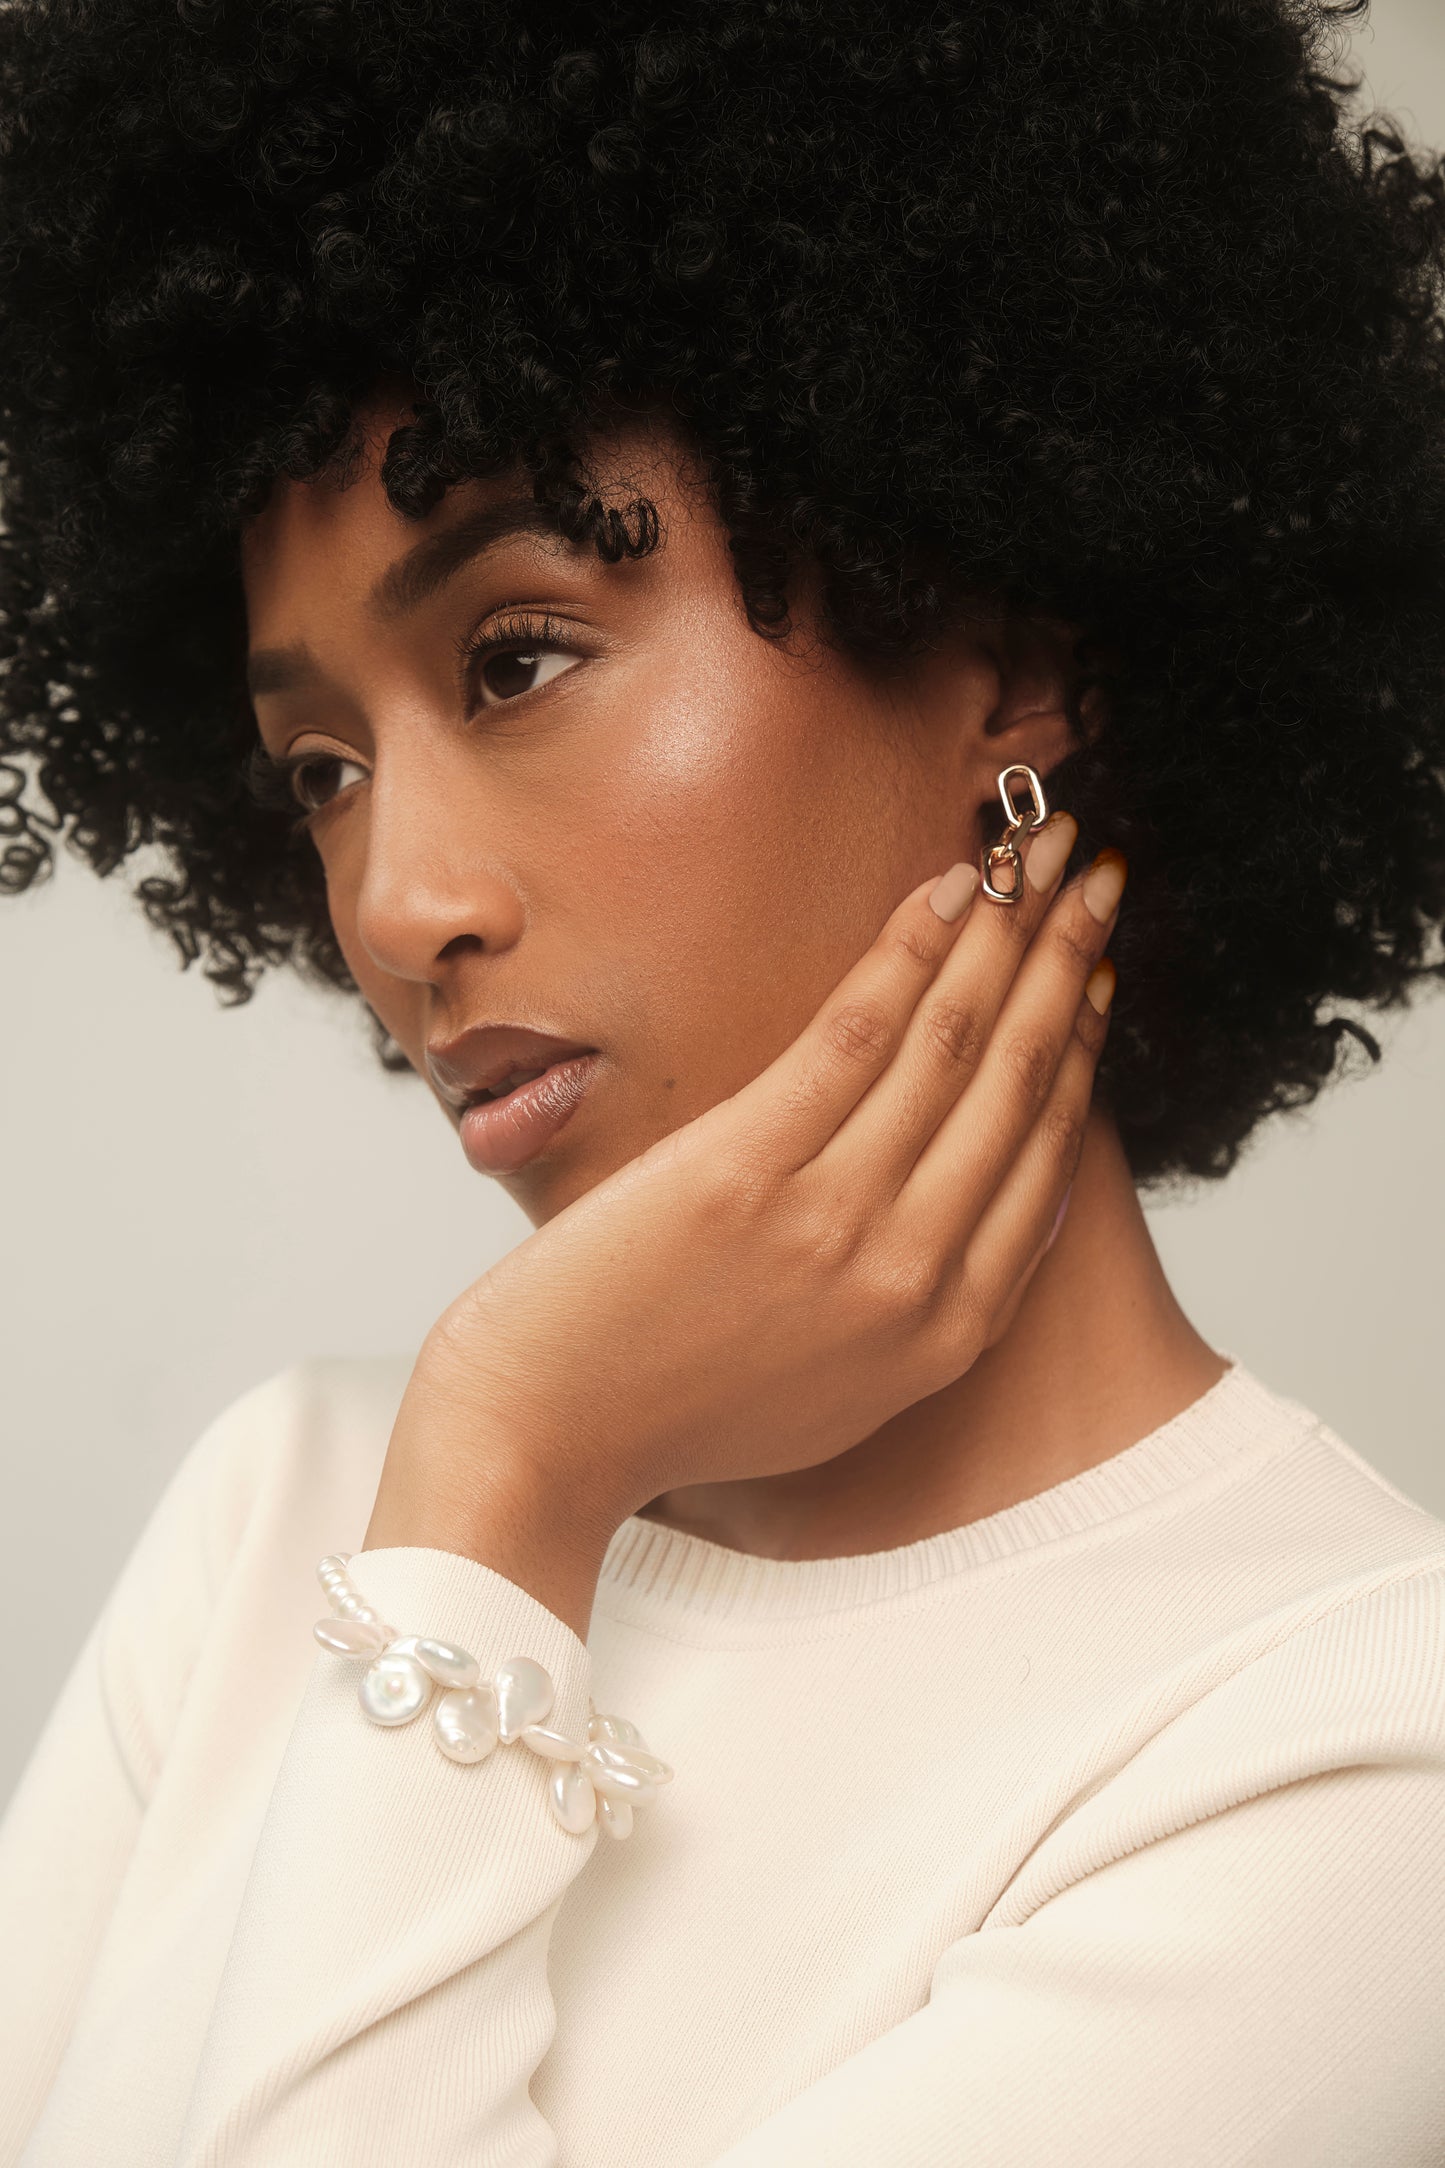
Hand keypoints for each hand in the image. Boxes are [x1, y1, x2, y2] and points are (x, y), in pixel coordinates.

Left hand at [367, 816, 1123, 1630]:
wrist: (546, 1435)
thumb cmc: (675, 1406)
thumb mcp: (832, 1388)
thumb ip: (912, 1305)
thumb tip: (959, 1203)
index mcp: (946, 1333)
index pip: (1047, 1159)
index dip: (1082, 1049)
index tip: (1098, 974)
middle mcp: (913, 1276)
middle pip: (1020, 1086)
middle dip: (1070, 963)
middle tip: (1101, 873)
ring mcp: (835, 1222)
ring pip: (954, 1046)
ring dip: (1012, 932)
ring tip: (1044, 854)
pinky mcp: (749, 1170)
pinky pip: (858, 1035)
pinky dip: (913, 951)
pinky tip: (949, 889)